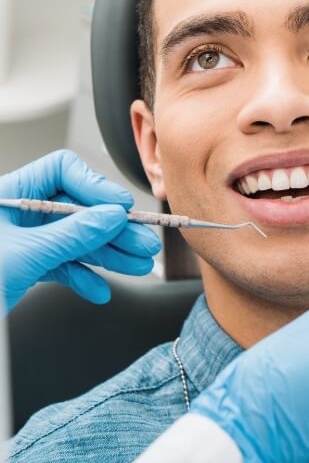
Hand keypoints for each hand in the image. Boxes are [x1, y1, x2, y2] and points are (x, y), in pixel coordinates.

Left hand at [0, 150, 160, 311]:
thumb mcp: (23, 255)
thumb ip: (71, 235)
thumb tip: (110, 217)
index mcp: (10, 194)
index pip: (62, 172)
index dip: (95, 187)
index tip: (119, 208)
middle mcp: (19, 213)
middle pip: (77, 209)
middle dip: (111, 229)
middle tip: (141, 242)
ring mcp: (24, 240)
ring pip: (75, 239)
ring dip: (107, 254)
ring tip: (135, 265)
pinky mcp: (27, 266)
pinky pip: (63, 265)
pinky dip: (82, 277)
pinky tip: (98, 289)